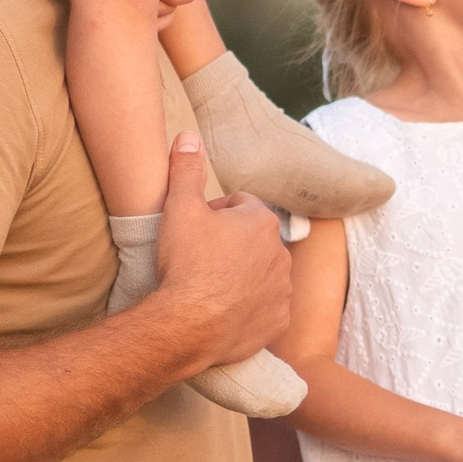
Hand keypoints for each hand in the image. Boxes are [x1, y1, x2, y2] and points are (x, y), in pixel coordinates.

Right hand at [154, 135, 289, 369]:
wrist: (189, 325)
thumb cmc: (186, 264)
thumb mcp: (179, 207)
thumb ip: (186, 169)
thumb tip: (188, 136)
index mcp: (263, 222)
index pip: (239, 205)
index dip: (214, 214)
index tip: (195, 229)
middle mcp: (281, 254)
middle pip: (253, 240)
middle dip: (231, 245)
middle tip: (199, 258)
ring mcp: (282, 291)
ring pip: (261, 275)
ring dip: (242, 277)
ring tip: (210, 286)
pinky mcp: (277, 322)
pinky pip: (264, 309)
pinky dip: (248, 309)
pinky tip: (224, 312)